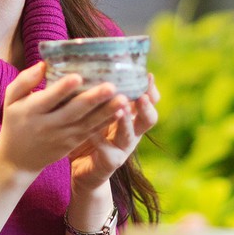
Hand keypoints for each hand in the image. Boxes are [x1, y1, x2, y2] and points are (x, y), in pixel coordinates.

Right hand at [0, 62, 128, 176]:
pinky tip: (120, 112)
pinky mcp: (73, 143)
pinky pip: (91, 131)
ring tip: (124, 99)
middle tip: (111, 86)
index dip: (63, 89)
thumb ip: (24, 81)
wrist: (18, 159)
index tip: (78, 76)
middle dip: (93, 99)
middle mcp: (49, 125)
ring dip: (107, 112)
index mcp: (32, 111)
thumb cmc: (15, 121)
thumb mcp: (11, 100)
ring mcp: (63, 136)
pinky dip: (106, 122)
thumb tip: (44, 64)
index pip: (49, 99)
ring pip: (87, 123)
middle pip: (73, 112)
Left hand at [69, 74, 159, 194]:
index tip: (148, 75)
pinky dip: (99, 140)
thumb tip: (88, 63)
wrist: (82, 172)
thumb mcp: (95, 113)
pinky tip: (91, 131)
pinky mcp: (109, 163)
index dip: (151, 90)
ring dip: (126, 121)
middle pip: (149, 119)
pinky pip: (107, 152)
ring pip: (130, 135)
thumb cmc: (88, 136)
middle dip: (146, 106)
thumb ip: (97, 95)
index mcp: (130, 118)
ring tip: (121, 108)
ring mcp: (122, 149)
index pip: (148, 101)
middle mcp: (131, 133)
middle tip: (141, 94)